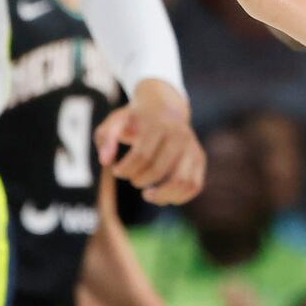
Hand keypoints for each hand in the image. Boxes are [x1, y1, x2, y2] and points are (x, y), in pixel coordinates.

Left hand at [99, 84, 204, 205]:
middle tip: (132, 178)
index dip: (125, 169)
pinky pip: (194, 186)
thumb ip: (105, 138)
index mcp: (157, 124)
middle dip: (139, 180)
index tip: (116, 171)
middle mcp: (179, 135)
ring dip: (161, 196)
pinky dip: (178, 198)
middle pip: (158, 170)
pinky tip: (162, 197)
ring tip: (148, 195)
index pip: (142, 155)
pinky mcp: (199, 158)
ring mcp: (192, 147)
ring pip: (182, 182)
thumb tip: (105, 161)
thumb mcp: (115, 122)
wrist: (164, 107)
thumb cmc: (135, 120)